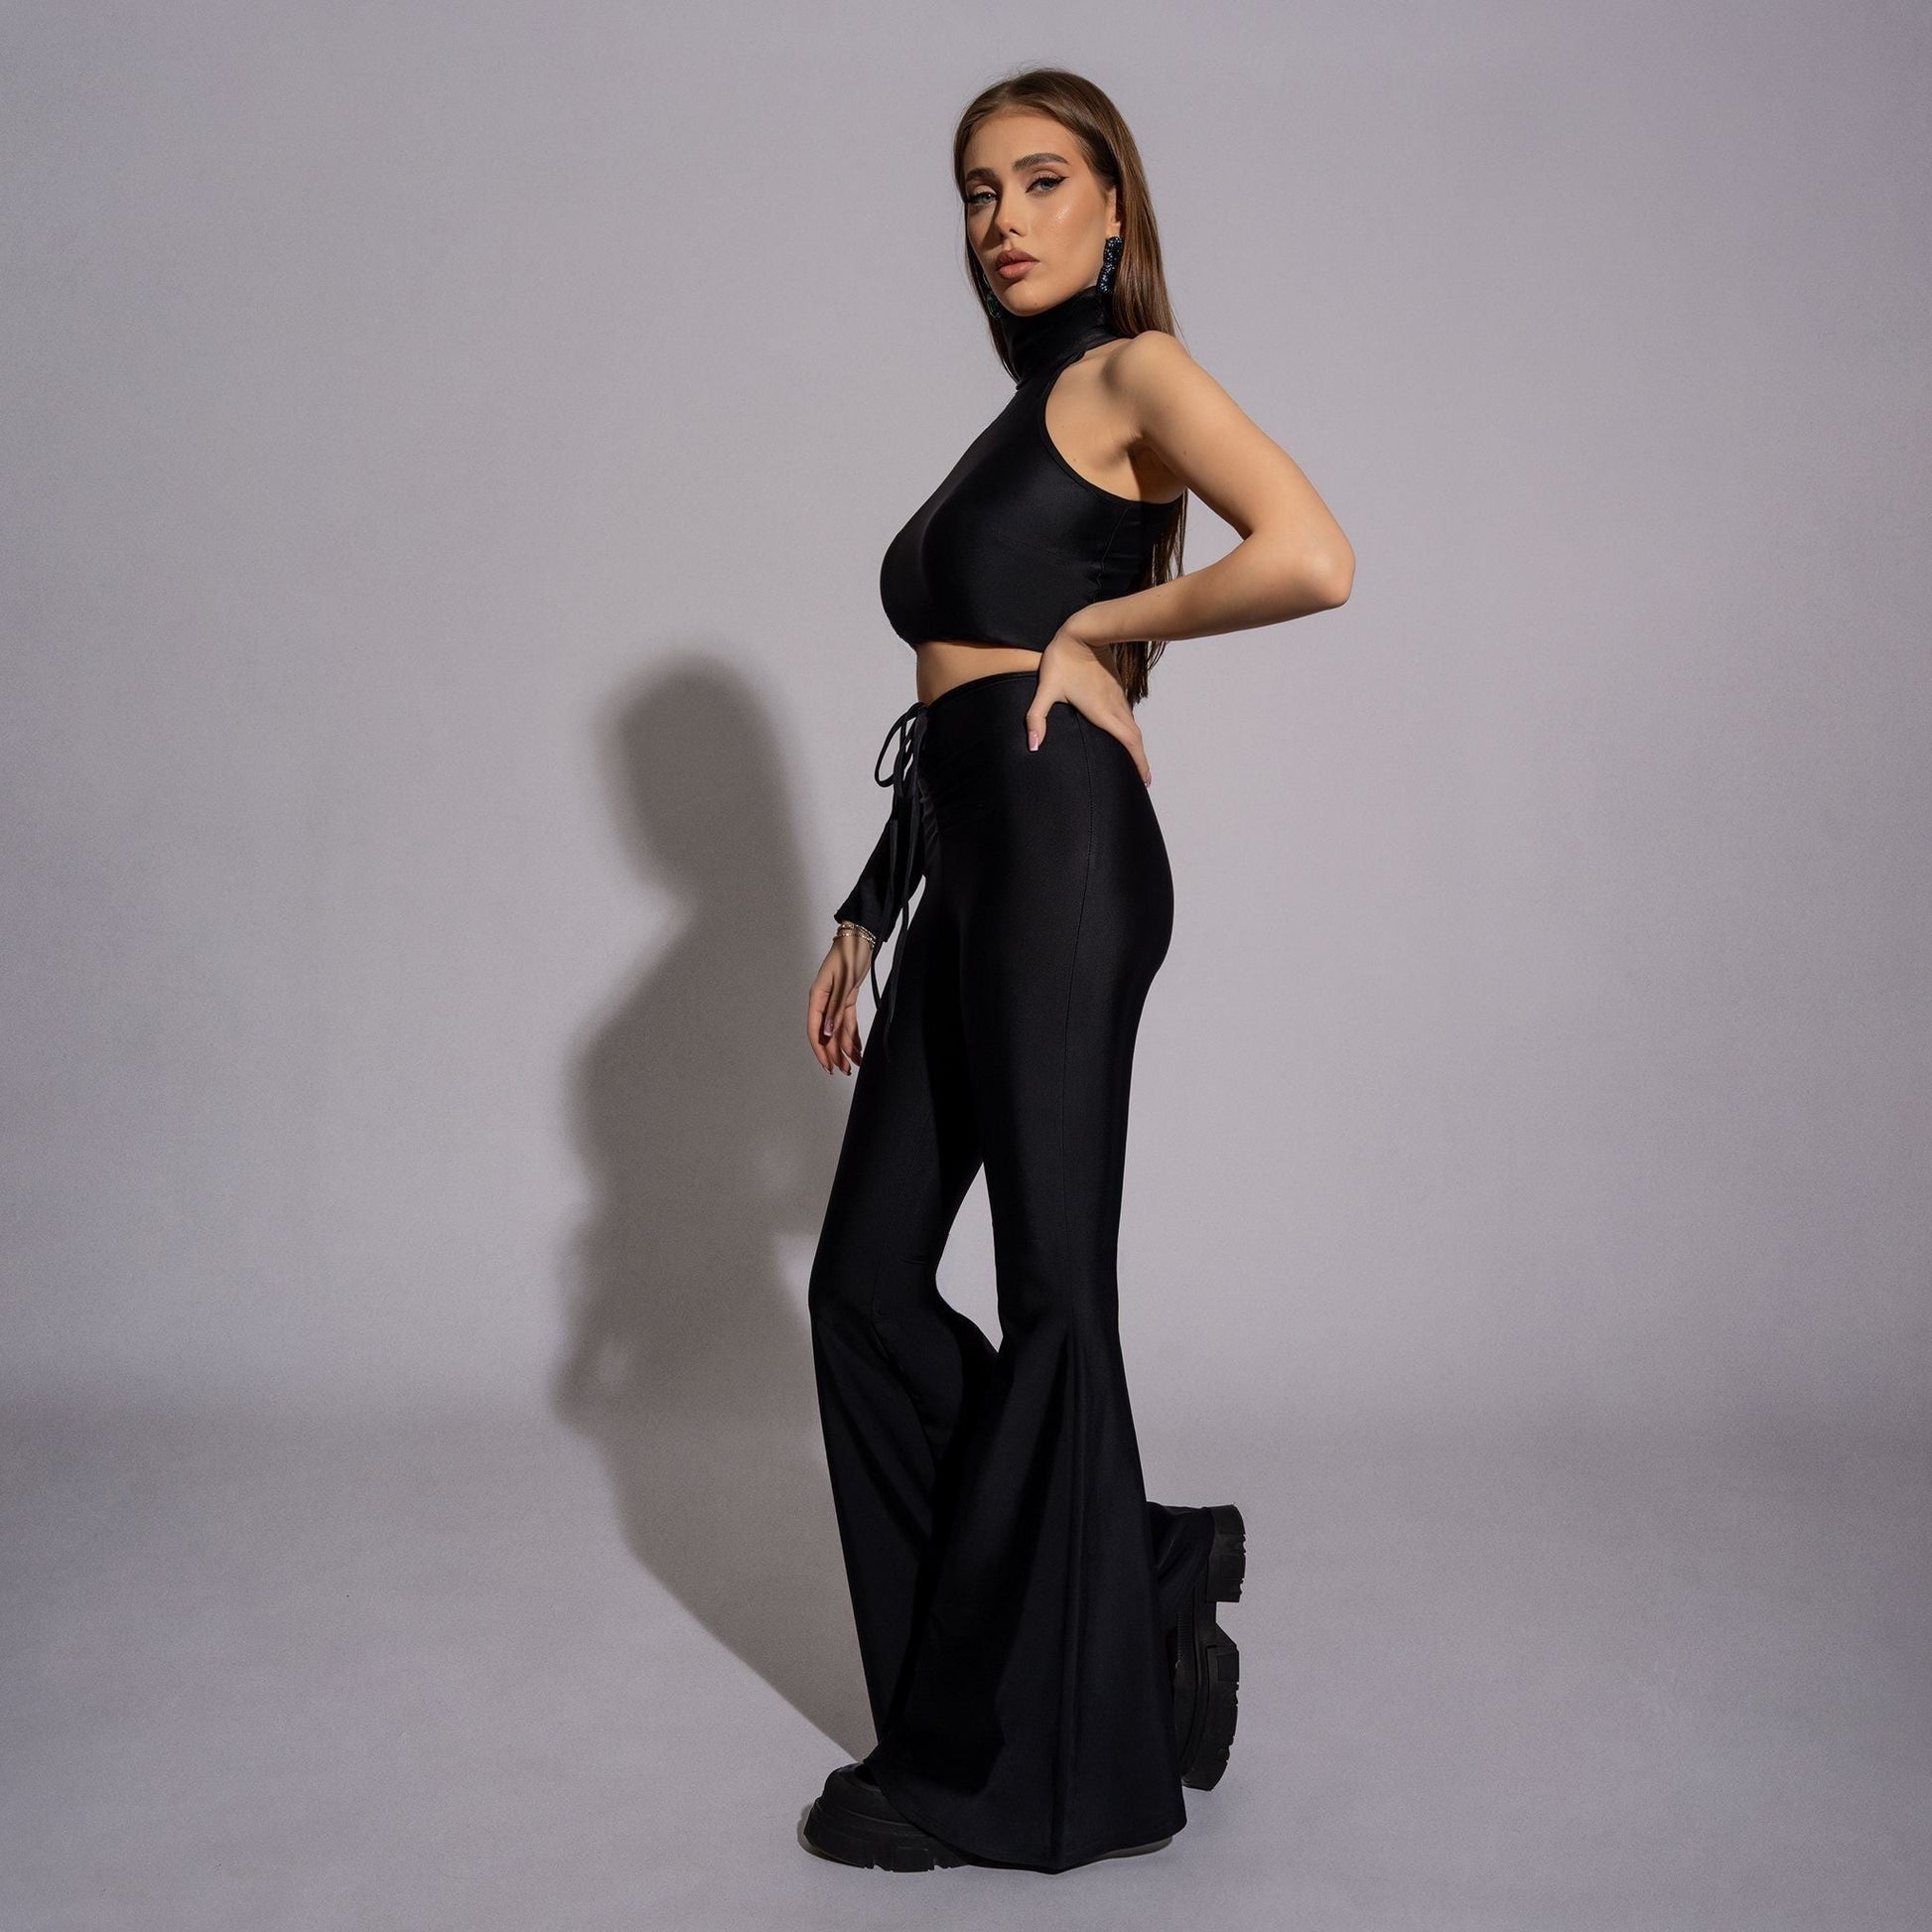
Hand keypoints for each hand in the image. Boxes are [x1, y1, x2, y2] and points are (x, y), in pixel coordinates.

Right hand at [808, 927, 873, 1074]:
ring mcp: (835, 1000)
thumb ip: (836, 1009)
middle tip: (843, 1071)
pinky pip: (847, 1021)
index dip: (820, 1050)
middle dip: (834, 1053)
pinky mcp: (847, 997)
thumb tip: (827, 1034)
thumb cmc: (849, 955)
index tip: (827, 1066)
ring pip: (837, 1029)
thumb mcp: (844, 983)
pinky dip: (852, 1035)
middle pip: (827, 1033)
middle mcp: (824, 1001)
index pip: (815, 1029)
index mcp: (818, 996)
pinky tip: (858, 1049)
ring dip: (844, 1047)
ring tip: (853, 1065)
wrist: (861, 937)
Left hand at [1025, 625, 1151, 783]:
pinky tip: (1122, 734)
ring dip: (1136, 745)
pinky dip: (1129, 729)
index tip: (1145, 780)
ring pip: (1132, 725)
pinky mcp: (1116, 688)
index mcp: (1102, 711)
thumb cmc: (1062, 659)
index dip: (1139, 762)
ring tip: (1134, 762)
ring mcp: (1117, 696)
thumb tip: (1033, 745)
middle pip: (1135, 737)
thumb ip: (1036, 718)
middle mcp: (1114, 706)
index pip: (1128, 741)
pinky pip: (1127, 714)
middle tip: (1142, 779)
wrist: (1082, 631)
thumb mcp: (1045, 689)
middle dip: (1141, 760)